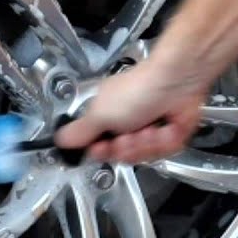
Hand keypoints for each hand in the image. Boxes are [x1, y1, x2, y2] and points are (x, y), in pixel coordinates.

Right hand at [54, 60, 205, 163]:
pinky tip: (165, 128)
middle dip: (128, 148)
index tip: (103, 147)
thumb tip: (60, 140)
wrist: (177, 81)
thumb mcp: (100, 114)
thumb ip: (80, 132)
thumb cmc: (139, 90)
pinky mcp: (170, 134)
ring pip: (144, 156)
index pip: (98, 148)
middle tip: (129, 135)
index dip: (102, 152)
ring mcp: (149, 130)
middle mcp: (126, 124)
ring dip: (148, 144)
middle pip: (122, 155)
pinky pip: (164, 152)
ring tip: (149, 128)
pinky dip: (166, 141)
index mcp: (106, 117)